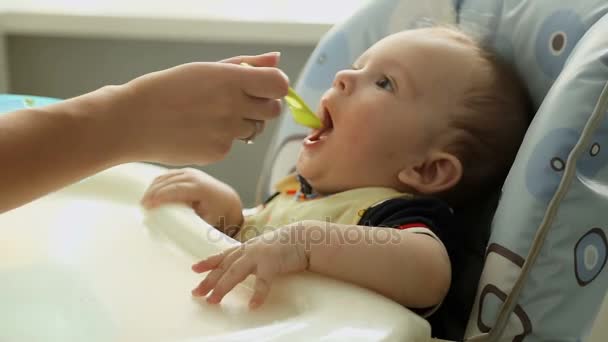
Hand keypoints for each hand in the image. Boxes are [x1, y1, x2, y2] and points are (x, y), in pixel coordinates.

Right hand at [111, 52, 288, 164]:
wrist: (134, 121)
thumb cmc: (168, 90)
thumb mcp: (205, 69)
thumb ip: (246, 64)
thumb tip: (277, 59)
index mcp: (230, 79)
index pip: (279, 85)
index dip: (276, 86)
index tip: (264, 87)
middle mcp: (232, 105)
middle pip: (273, 110)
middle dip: (262, 107)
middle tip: (237, 104)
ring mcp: (226, 131)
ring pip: (255, 130)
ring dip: (242, 124)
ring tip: (211, 117)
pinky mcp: (219, 152)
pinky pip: (234, 145)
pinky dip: (222, 139)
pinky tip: (199, 132)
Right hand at [141, 168, 242, 231]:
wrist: (226, 199)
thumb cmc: (217, 213)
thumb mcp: (206, 220)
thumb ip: (191, 223)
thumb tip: (175, 231)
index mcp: (200, 188)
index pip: (176, 190)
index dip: (161, 196)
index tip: (149, 205)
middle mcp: (194, 177)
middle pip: (167, 182)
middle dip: (153, 193)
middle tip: (142, 207)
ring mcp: (189, 172)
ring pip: (164, 178)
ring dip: (152, 189)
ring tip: (144, 203)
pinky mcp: (184, 172)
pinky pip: (166, 176)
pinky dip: (156, 185)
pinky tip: (150, 195)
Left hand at [191, 225, 308, 307]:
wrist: (305, 237)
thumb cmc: (287, 244)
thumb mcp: (265, 248)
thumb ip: (254, 256)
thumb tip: (245, 267)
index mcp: (247, 247)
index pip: (223, 255)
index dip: (208, 261)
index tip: (194, 268)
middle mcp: (249, 250)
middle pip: (224, 267)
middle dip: (209, 280)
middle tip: (196, 292)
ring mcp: (259, 256)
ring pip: (235, 273)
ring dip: (222, 287)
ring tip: (213, 300)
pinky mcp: (272, 263)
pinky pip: (263, 282)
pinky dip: (258, 294)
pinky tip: (253, 306)